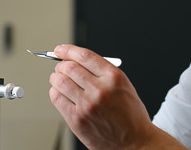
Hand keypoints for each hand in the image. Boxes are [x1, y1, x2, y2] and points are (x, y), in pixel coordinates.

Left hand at [49, 44, 184, 148]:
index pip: (84, 56)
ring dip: (55, 78)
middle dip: (61, 65)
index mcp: (114, 77)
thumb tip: (75, 60)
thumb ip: (101, 72)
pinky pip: (57, 98)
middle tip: (60, 67)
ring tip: (59, 80)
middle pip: (69, 67)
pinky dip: (55, 92)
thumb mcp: (123, 86)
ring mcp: (87, 105)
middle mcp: (100, 90)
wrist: (135, 143)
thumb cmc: (130, 115)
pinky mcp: (77, 119)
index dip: (68, 50)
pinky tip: (60, 92)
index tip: (60, 50)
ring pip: (60, 81)